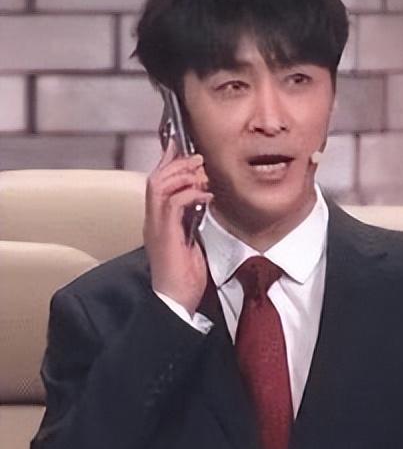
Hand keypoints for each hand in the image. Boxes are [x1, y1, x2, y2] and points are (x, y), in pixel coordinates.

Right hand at [145, 141, 211, 314]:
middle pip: (155, 178)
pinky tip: (205, 195)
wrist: (175, 300)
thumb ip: (192, 220)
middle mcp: (152, 220)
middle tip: (198, 158)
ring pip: (159, 186)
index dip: (168, 163)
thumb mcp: (192, 241)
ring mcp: (155, 227)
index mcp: (158, 221)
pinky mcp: (164, 235)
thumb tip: (203, 201)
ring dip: (182, 174)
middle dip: (176, 163)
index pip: (158, 183)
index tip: (182, 148)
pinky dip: (190, 194)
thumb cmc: (185, 276)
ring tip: (201, 173)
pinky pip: (172, 204)